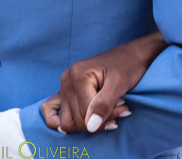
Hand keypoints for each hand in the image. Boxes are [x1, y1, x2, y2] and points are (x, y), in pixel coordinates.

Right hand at [42, 31, 165, 133]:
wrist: (131, 55)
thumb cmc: (128, 66)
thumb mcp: (120, 83)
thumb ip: (104, 104)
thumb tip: (90, 127)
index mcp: (77, 75)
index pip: (84, 114)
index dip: (106, 118)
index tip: (125, 109)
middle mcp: (66, 80)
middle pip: (75, 120)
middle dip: (99, 121)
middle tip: (120, 110)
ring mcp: (63, 85)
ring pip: (66, 122)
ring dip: (88, 124)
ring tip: (109, 114)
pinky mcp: (65, 90)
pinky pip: (50, 110)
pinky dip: (59, 121)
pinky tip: (80, 121)